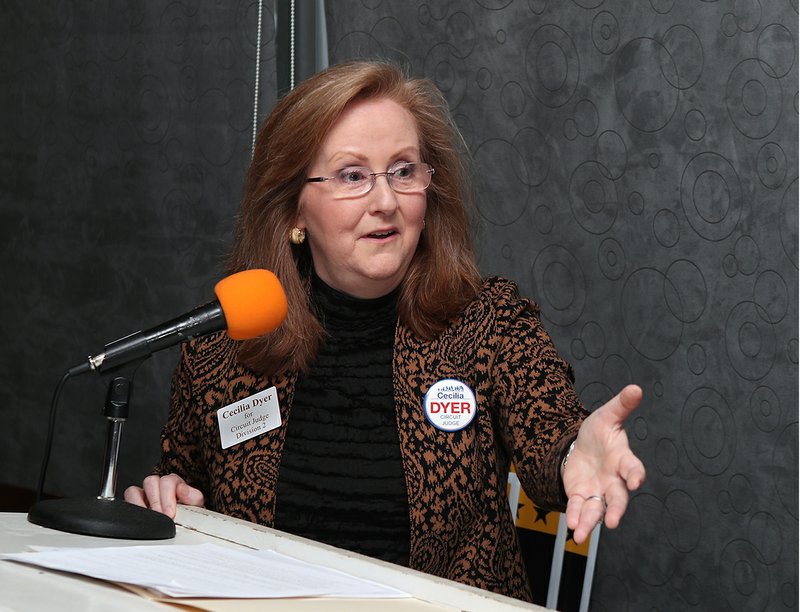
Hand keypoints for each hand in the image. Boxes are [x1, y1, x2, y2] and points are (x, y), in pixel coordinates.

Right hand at [123, 473, 204, 518]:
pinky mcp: (134, 502)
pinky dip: (132, 506)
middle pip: (150, 482)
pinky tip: (142, 517)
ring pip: (135, 489)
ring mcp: (145, 493)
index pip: (168, 481)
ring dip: (141, 504)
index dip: (168, 498)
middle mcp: (158, 485)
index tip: (170, 514)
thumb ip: (192, 495)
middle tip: (162, 517)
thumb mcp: (196, 505)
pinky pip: (128, 498)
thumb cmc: (189, 513)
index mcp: (174, 482)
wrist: (185, 524)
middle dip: (156, 502)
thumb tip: (182, 489)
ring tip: (151, 518)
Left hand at [562, 384, 645, 543]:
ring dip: (590, 523)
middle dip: (615, 510)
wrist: (581, 445)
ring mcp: (598, 490)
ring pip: (597, 510)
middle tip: (612, 522)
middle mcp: (614, 480)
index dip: (635, 474)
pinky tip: (571, 528)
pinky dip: (576, 517)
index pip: (632, 468)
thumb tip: (635, 388)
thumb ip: (621, 405)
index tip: (635, 481)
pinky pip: (580, 509)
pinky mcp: (582, 496)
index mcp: (622, 459)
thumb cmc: (600, 432)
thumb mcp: (607, 415)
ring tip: (581, 536)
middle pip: (618, 498)